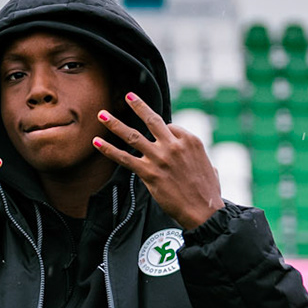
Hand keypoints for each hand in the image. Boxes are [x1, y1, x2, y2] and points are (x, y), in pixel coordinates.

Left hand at [92, 92, 226, 231]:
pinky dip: (108, 149)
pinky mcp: (149, 173)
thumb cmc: (208, 193)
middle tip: (127, 96)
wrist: (204, 211)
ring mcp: (160, 157)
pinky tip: (97, 142)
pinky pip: (124, 158)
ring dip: (115, 124)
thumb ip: (199, 159)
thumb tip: (204, 163)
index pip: (170, 127)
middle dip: (138, 106)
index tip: (158, 138)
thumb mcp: (210, 167)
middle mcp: (174, 144)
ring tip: (102, 115)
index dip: (162, 132)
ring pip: (133, 136)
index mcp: (190, 140)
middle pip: (152, 120)